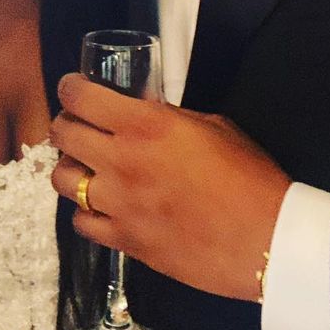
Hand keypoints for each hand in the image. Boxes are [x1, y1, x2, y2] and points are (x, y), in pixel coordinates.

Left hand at [49, 72, 290, 301]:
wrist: (267, 242)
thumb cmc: (249, 177)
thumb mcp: (213, 125)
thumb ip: (171, 117)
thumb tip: (149, 111)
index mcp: (145, 125)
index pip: (80, 97)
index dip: (70, 88)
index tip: (73, 88)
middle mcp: (123, 160)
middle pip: (62, 134)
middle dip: (66, 123)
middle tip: (79, 124)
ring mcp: (120, 204)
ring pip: (62, 179)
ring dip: (70, 168)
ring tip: (87, 167)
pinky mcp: (126, 241)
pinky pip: (82, 223)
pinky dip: (87, 211)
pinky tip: (103, 206)